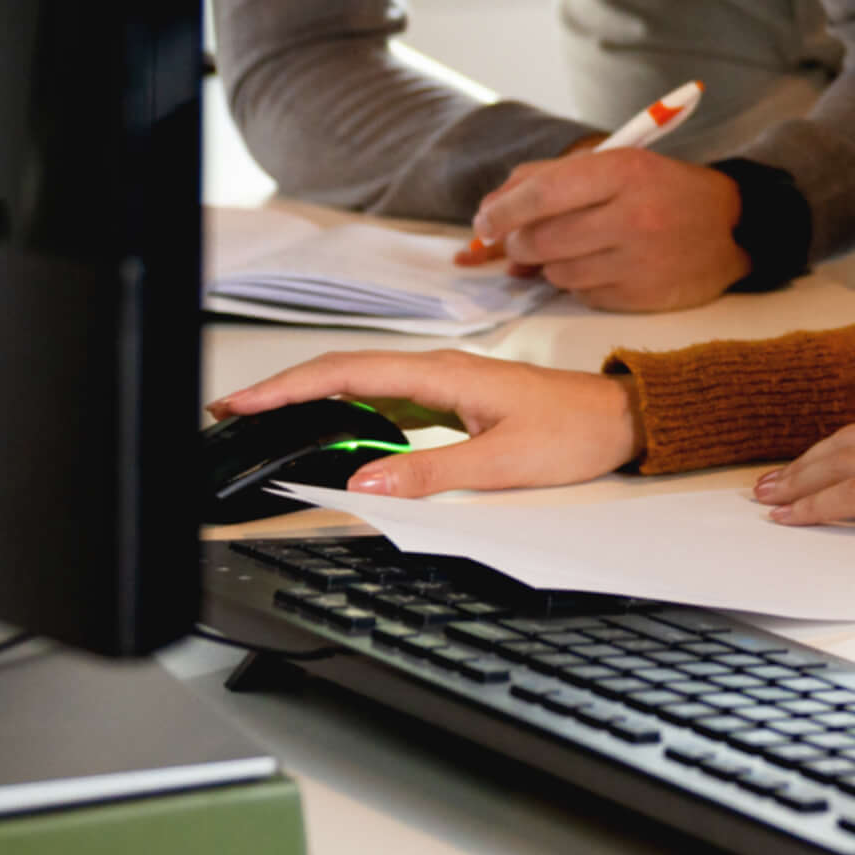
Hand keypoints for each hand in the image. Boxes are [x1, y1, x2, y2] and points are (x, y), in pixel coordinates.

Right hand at [206, 350, 637, 496]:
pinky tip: (331, 426)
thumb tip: (366, 483)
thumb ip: (431, 474)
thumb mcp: (502, 461)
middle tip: (233, 410)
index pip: (348, 373)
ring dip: (312, 396)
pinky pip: (387, 399)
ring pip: (362, 383)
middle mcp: (438, 371)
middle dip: (284, 388)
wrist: (621, 418)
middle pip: (344, 372)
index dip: (290, 386)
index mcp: (443, 375)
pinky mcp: (452, 400)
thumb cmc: (575, 431)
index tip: (246, 402)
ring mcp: (444, 384)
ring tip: (265, 416)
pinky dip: (348, 408)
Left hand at [457, 145, 748, 311]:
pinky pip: (583, 295)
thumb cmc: (660, 189)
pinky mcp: (644, 296)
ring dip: (551, 265)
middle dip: (519, 244)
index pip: (541, 195)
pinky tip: (603, 266)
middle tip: (524, 241)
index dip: (501, 213)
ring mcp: (639, 261)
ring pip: (557, 272)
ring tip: (576, 248)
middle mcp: (632, 216)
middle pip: (541, 240)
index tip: (483, 223)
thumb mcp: (613, 163)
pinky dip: (580, 283)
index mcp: (622, 171)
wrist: (732, 226)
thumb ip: (546, 180)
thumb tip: (490, 218)